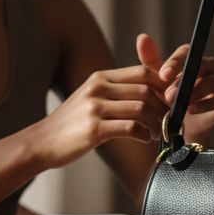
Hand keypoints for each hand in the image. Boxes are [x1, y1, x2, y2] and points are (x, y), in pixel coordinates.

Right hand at [28, 63, 167, 170]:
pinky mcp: (94, 129)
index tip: (171, 100)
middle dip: (164, 106)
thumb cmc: (72, 123)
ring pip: (141, 108)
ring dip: (157, 122)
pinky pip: (130, 127)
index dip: (164, 85)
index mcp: (100, 77)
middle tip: (170, 120)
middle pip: (146, 90)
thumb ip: (116, 90)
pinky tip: (145, 139)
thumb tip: (149, 91)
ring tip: (158, 132)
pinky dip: (144, 134)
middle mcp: (98, 88)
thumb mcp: (91, 97)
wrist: (42, 142)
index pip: (143, 72)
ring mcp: (95, 108)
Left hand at [136, 34, 213, 145]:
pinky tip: (191, 110)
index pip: (187, 52)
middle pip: (201, 65)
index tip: (163, 75)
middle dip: (183, 80)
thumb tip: (142, 37)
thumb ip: (150, 60)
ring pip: (212, 82)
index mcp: (194, 58)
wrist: (181, 124)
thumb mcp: (156, 80)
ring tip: (178, 104)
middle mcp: (210, 66)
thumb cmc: (169, 96)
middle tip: (168, 94)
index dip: (175, 62)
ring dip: (194, 93)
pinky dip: (205, 104)